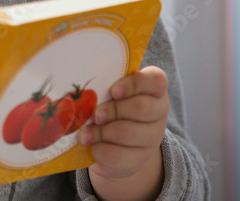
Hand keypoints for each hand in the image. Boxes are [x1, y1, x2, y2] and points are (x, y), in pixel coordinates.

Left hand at [77, 66, 167, 200]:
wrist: (119, 140)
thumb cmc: (112, 104)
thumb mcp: (110, 91)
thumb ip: (104, 87)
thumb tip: (80, 92)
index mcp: (154, 89)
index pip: (155, 80)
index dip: (134, 84)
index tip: (113, 91)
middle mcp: (159, 111)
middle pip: (142, 108)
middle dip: (113, 111)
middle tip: (95, 115)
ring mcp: (154, 136)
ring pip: (130, 133)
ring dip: (103, 133)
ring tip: (85, 134)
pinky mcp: (142, 158)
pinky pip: (122, 157)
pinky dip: (103, 152)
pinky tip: (92, 148)